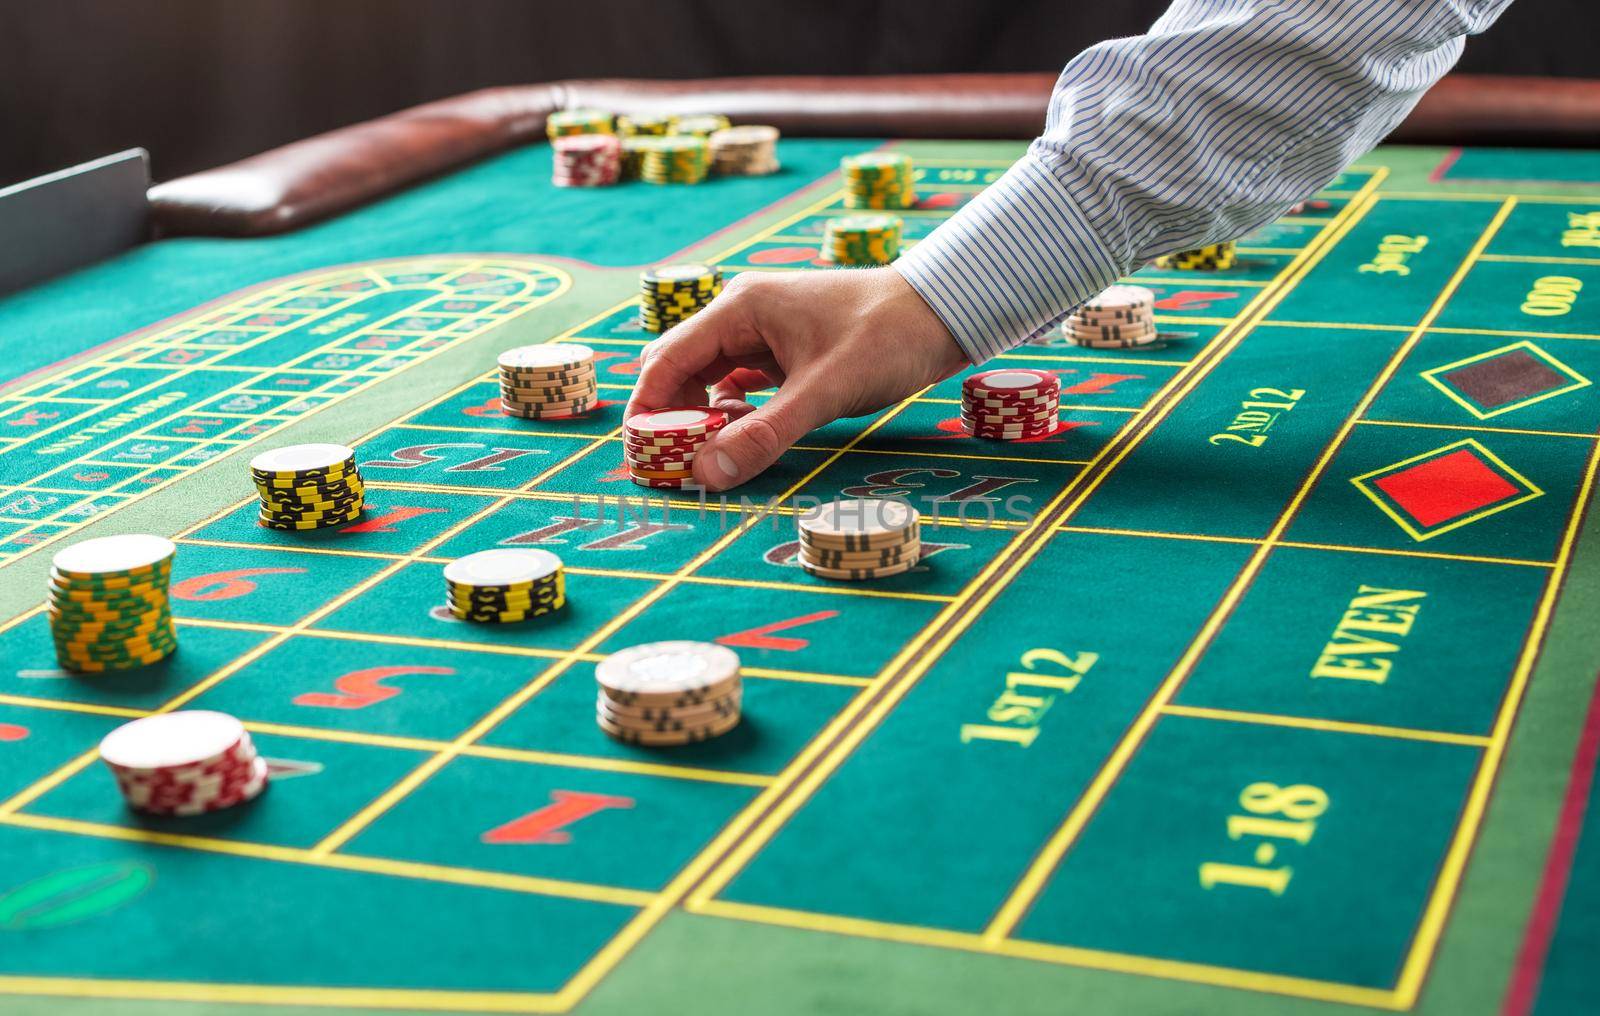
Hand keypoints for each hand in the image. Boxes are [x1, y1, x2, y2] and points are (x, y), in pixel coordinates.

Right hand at [625, 267, 968, 490]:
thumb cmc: (887, 338)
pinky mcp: (788, 352)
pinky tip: (745, 439)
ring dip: (705, 420)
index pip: (666, 361)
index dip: (646, 410)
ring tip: (707, 461)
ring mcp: (766, 333)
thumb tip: (705, 473)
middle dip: (672, 418)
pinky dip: (736, 414)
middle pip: (683, 370)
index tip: (640, 457)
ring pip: (712, 381)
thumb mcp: (823, 393)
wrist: (946, 312)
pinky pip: (743, 386)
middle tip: (672, 468)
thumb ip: (763, 434)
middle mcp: (745, 315)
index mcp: (741, 309)